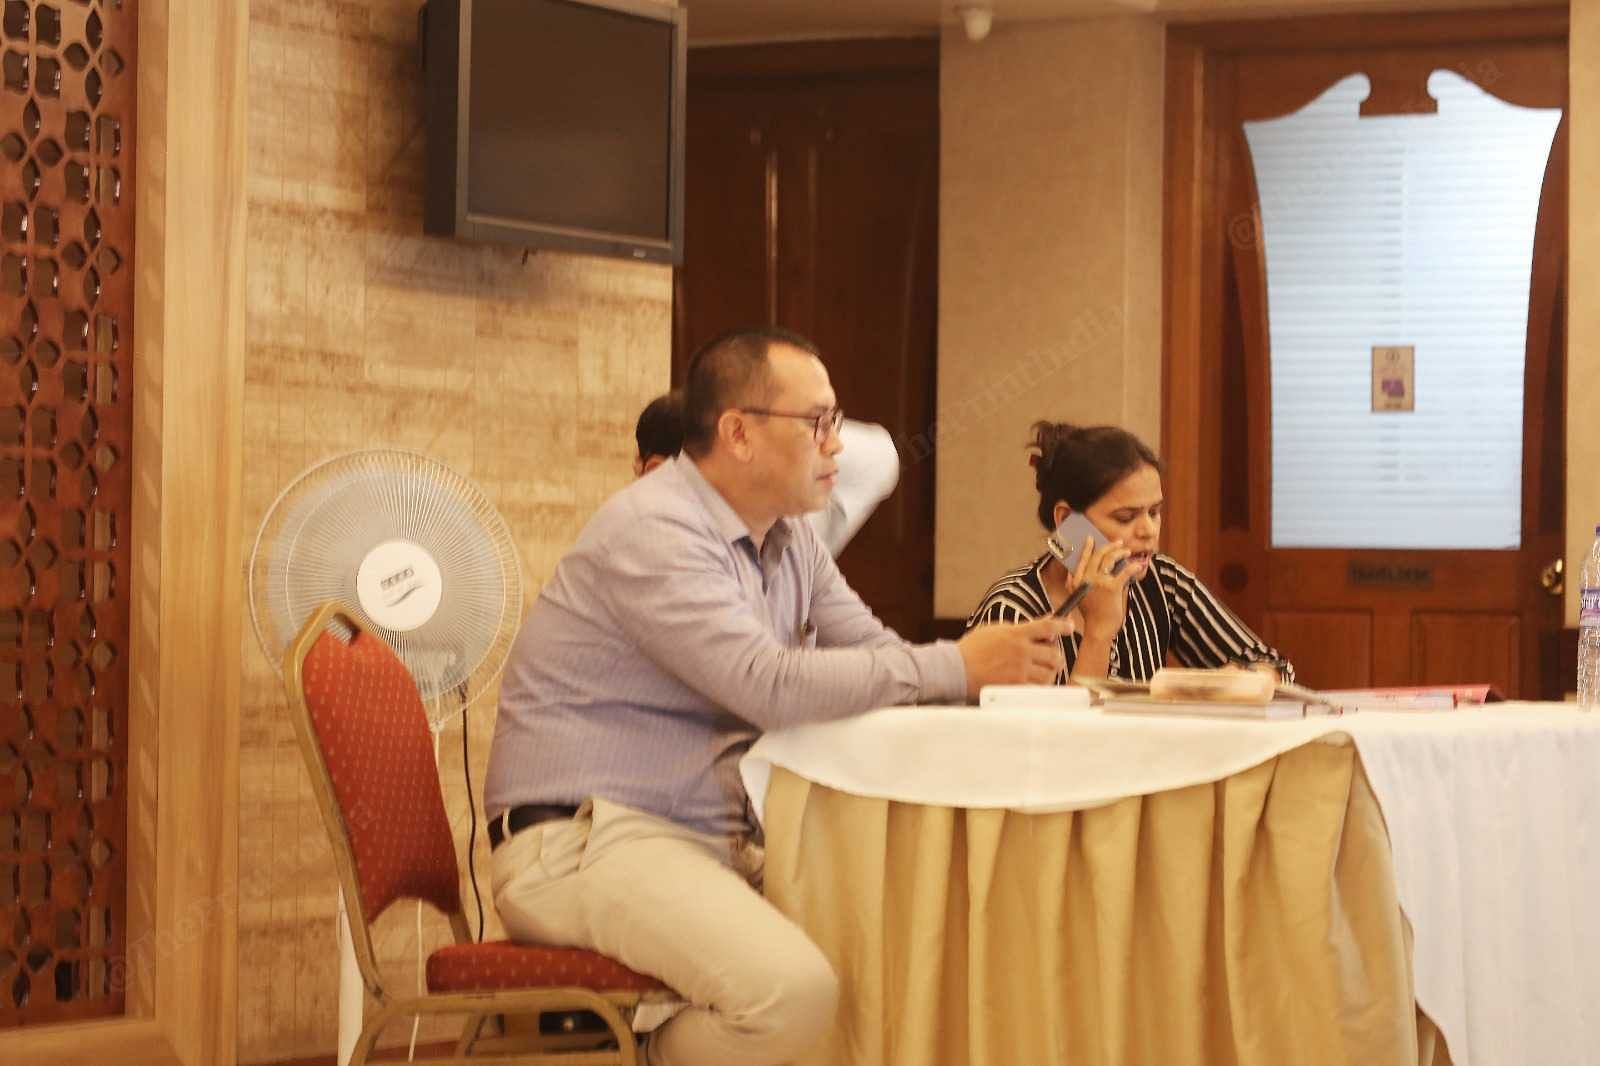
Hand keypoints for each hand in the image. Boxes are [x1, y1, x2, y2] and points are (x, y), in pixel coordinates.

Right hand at [957, 616, 1073, 696]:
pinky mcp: (1016, 686)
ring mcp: (1020, 670)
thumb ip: (1018, 628)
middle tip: (1050, 657)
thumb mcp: (995, 630)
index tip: (1069, 627)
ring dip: (1049, 672)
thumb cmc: (972, 649)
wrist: (956, 669)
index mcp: (1016, 633)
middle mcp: (1021, 651)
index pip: (1048, 626)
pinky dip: (1039, 686)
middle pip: (1054, 653)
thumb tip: (1041, 622)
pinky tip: (1034, 683)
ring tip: (1041, 671)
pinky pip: (1038, 688)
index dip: (1063, 626)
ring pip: (1050, 672)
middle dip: (1055, 655)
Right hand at [1070, 535, 1132, 640]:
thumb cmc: (1093, 614)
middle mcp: (1085, 578)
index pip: (1081, 559)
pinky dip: (1133, 567)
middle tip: (1118, 543)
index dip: (1087, 547)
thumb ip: (1085, 582)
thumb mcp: (1081, 596)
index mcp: (1076, 580)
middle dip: (1109, 546)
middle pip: (1097, 555)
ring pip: (1110, 559)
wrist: (1098, 629)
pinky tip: (1138, 565)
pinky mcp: (1111, 587)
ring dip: (1120, 553)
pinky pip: (1124, 572)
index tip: (1091, 538)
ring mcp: (1098, 582)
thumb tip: (1103, 567)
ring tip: (1127, 552)